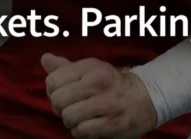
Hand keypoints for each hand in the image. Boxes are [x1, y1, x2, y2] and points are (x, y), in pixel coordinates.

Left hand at [42, 53, 157, 137]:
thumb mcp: (91, 70)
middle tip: (72, 108)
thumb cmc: (111, 85)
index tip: (65, 94)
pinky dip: (81, 132)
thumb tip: (45, 58)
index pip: (53, 80)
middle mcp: (99, 82)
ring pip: (68, 117)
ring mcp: (107, 103)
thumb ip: (66, 67)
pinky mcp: (112, 123)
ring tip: (82, 117)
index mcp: (91, 67)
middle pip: (58, 100)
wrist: (145, 98)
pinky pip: (80, 131)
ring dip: (71, 121)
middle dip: (61, 109)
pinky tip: (90, 125)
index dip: (53, 91)